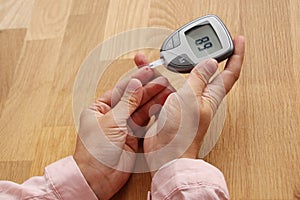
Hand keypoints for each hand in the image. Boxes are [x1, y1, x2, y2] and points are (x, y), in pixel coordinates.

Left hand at [73, 54, 172, 198]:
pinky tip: (161, 106)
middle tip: (162, 80)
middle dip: (148, 89)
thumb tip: (134, 84)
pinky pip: (144, 122)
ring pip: (140, 109)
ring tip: (165, 90)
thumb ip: (126, 102)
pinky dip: (153, 114)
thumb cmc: (94, 152)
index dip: (136, 79)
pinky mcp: (132, 138)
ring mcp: (123, 127)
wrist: (97, 178)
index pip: (120, 89)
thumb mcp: (111, 122)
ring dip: (152, 100)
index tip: (148, 70)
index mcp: (99, 108)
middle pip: (132, 98)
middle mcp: (111, 116)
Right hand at [143, 36, 244, 175]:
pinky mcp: (170, 106)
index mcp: (211, 95)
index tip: (238, 40)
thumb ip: (199, 80)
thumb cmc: (182, 132)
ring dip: (169, 68)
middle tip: (191, 45)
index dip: (236, 54)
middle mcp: (200, 97)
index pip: (231, 72)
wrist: (166, 154)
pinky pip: (165, 88)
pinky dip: (157, 80)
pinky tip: (149, 76)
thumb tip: (210, 63)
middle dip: (195, 57)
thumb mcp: (191, 100)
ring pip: (179, 78)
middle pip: (201, 71)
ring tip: (158, 58)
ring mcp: (184, 102)